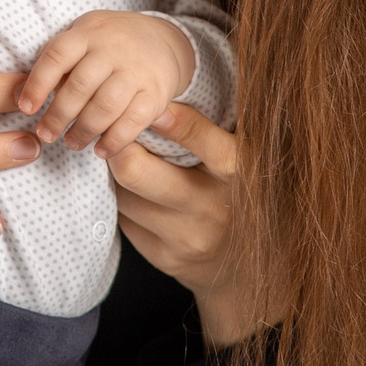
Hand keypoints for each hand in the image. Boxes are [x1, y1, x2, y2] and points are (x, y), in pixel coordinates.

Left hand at [19, 11, 195, 157]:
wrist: (163, 40)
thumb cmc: (108, 45)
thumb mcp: (83, 37)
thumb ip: (58, 60)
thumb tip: (21, 93)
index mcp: (88, 33)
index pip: (57, 56)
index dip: (37, 84)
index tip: (25, 108)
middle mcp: (113, 49)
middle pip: (80, 85)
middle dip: (58, 115)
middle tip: (46, 134)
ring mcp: (137, 71)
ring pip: (105, 106)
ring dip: (84, 130)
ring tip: (71, 143)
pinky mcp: (156, 93)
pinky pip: (134, 121)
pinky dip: (115, 140)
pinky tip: (100, 150)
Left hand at [110, 101, 270, 348]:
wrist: (251, 270)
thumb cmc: (241, 195)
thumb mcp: (245, 162)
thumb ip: (216, 132)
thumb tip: (167, 95)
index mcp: (242, 176)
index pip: (211, 147)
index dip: (179, 124)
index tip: (156, 105)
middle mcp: (214, 209)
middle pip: (136, 172)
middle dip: (117, 147)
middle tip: (114, 132)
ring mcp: (186, 237)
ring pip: (124, 193)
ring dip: (119, 175)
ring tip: (132, 162)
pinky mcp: (164, 257)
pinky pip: (125, 219)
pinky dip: (125, 200)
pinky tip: (140, 194)